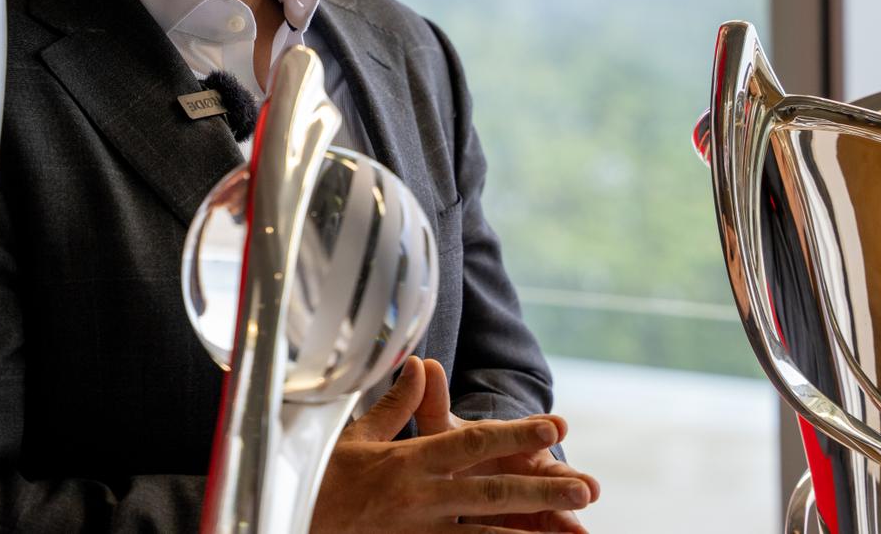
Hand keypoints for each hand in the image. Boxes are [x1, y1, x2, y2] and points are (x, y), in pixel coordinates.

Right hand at [310, 357, 594, 532]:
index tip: (553, 427)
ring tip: (572, 531)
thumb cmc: (327, 479)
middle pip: (491, 493)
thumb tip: (418, 364)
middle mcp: (421, 498)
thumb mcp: (358, 436)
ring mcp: (422, 533)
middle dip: (541, 490)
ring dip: (531, 533)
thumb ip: (397, 403)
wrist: (297, 522)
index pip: (472, 444)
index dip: (516, 435)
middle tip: (584, 488)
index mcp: (409, 461)